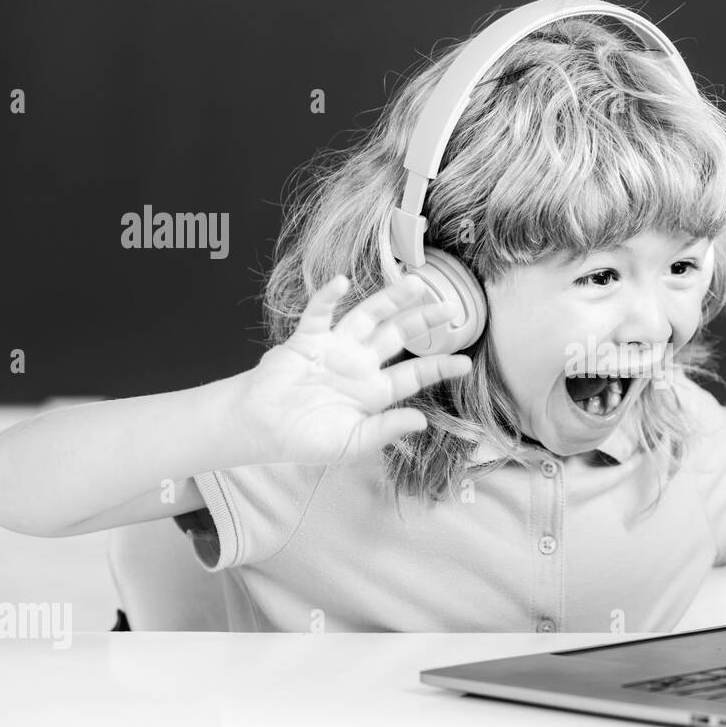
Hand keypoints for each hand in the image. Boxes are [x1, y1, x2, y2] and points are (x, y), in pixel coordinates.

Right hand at [236, 274, 472, 465]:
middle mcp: (359, 364)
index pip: (414, 374)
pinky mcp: (306, 340)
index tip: (465, 363)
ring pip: (367, 317)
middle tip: (450, 306)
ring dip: (389, 300)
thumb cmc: (304, 440)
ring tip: (414, 283)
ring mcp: (335, 348)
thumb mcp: (352, 444)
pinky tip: (341, 282)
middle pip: (398, 335)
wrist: (260, 430)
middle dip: (423, 320)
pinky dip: (328, 298)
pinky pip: (319, 314)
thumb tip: (422, 421)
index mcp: (374, 392)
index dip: (439, 367)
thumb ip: (385, 430)